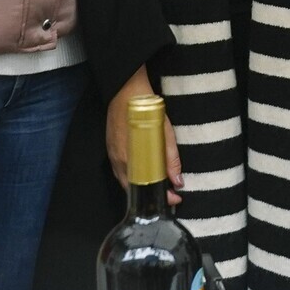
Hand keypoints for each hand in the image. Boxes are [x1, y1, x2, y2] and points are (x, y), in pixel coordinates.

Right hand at [106, 65, 181, 205]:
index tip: (175, 198)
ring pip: (125, 180)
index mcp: (130, 160)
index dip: (162, 195)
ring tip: (158, 186)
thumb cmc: (147, 111)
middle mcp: (118, 161)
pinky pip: (120, 170)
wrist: (127, 90)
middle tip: (168, 195)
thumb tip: (178, 181)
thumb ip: (170, 159)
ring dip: (141, 186)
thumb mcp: (164, 134)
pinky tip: (143, 173)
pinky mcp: (111, 148)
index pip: (144, 189)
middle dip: (151, 194)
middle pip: (133, 188)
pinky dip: (133, 176)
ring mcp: (112, 155)